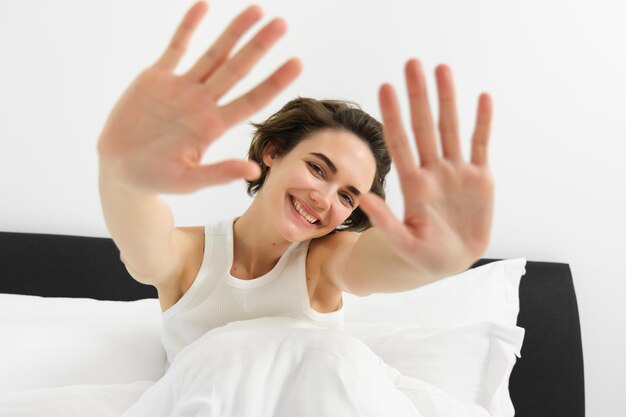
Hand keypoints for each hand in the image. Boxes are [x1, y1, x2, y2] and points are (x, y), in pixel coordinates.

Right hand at [97, 1, 301, 193]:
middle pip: (238, 69)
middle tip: (282, 24)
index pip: (252, 99)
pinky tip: (205, 6)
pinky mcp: (156, 78)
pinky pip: (176, 47)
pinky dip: (188, 27)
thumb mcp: (189, 180)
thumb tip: (254, 170)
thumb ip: (219, 173)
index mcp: (213, 126)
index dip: (275, 81)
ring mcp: (181, 88)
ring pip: (213, 54)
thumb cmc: (156, 179)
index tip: (297, 63)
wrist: (121, 168)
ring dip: (233, 32)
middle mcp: (202, 103)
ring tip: (256, 10)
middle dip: (260, 46)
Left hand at [359, 59, 493, 273]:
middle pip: (424, 126)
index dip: (393, 116)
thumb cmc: (422, 256)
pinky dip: (482, 122)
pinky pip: (480, 144)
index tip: (385, 88)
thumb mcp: (403, 243)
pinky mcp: (479, 178)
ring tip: (442, 68)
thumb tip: (362, 198)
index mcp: (413, 185)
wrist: (451, 261)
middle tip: (412, 63)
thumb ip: (386, 221)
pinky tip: (481, 98)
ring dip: (447, 99)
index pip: (400, 142)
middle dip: (418, 96)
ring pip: (451, 128)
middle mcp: (433, 171)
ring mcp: (456, 172)